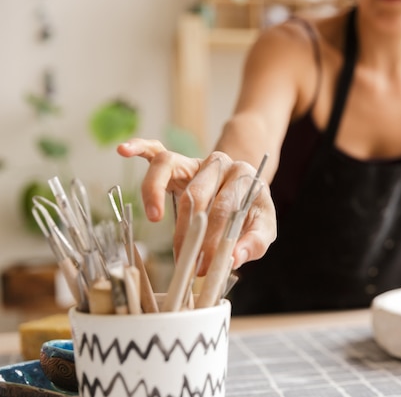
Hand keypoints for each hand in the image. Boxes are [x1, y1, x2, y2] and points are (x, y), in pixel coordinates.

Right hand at [117, 138, 276, 273]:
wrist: (245, 191)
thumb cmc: (250, 213)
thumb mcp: (263, 229)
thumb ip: (253, 244)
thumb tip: (235, 258)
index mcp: (244, 177)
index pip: (224, 208)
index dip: (212, 239)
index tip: (205, 267)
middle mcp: (220, 163)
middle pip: (197, 192)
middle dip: (188, 230)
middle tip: (184, 261)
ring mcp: (196, 161)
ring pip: (171, 168)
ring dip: (156, 193)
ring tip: (154, 218)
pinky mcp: (178, 162)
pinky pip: (155, 150)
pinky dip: (139, 147)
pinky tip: (124, 150)